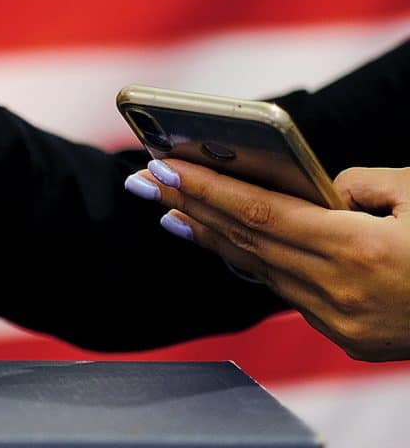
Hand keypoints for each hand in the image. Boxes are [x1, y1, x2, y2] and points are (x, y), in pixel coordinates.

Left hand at [125, 161, 409, 360]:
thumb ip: (359, 184)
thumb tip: (313, 188)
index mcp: (359, 249)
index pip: (259, 212)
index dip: (206, 189)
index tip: (162, 168)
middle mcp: (340, 290)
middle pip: (246, 241)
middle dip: (190, 208)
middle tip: (145, 182)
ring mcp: (339, 321)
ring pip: (258, 269)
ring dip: (211, 237)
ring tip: (171, 210)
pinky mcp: (344, 338)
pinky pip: (285, 291)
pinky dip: (252, 262)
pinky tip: (224, 242)